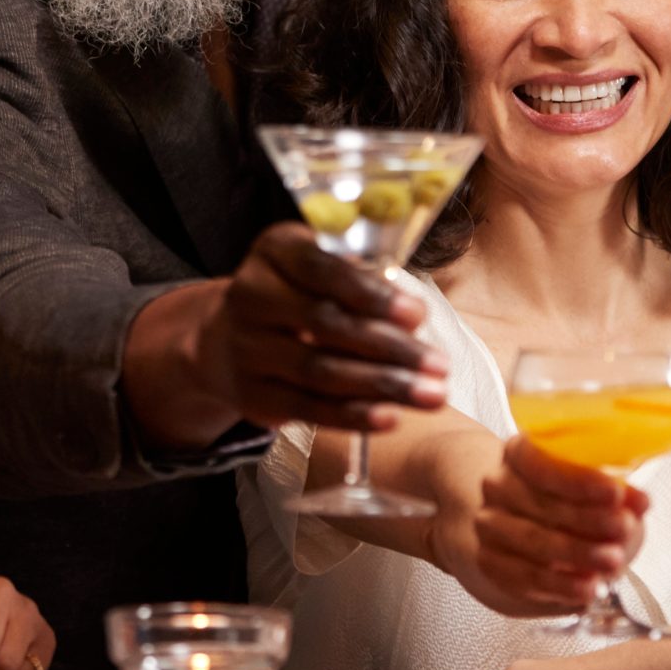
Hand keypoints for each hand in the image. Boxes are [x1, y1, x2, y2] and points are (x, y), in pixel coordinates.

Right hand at [131, 222, 444, 444]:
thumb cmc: (300, 295)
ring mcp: (246, 349)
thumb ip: (362, 283)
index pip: (321, 269)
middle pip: (325, 323)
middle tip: (440, 365)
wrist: (230, 338)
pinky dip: (352, 415)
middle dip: (390, 347)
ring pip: (319, 371)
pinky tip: (390, 417)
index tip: (418, 315)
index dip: (370, 294)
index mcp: (274, 252)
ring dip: (382, 385)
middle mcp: (250, 296)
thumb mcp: (321, 270)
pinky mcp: (250, 394)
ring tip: (432, 396)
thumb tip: (412, 317)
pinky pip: (307, 408)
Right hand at [457, 436, 647, 616]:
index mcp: (520, 454)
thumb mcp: (596, 490)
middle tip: (624, 529)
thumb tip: (639, 502)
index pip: (540, 460)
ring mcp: (489, 525)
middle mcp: (498, 486)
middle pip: (540, 503)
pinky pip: (525, 576)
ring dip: (577, 553)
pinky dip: (560, 585)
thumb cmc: (567, 502)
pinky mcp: (491, 562)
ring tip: (612, 563)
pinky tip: (586, 588)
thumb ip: (618, 495)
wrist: (524, 531)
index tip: (615, 492)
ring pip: (533, 541)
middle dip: (587, 519)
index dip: (578, 478)